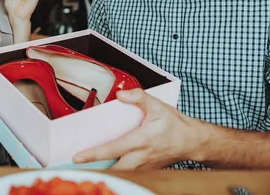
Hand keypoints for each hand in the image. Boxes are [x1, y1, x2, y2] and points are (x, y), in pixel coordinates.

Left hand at [72, 88, 205, 169]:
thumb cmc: (175, 125)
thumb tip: (120, 95)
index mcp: (141, 140)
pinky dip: (116, 172)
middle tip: (77, 167)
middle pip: (113, 170)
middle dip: (96, 170)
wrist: (192, 141)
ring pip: (120, 174)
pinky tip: (105, 167)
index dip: (94, 154)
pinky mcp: (146, 170)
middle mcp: (141, 157)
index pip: (113, 149)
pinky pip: (128, 174)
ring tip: (87, 168)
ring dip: (105, 172)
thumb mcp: (158, 106)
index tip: (78, 156)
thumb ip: (138, 97)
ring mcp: (143, 167)